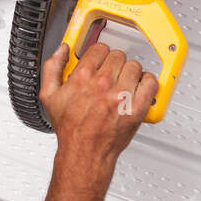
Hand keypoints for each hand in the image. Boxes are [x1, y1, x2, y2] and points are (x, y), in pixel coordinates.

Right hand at [39, 42, 158, 166]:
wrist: (84, 152)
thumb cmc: (70, 128)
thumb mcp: (49, 96)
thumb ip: (53, 67)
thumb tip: (62, 50)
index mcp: (83, 77)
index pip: (99, 49)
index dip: (99, 55)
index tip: (99, 62)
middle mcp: (103, 84)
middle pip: (118, 56)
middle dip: (114, 64)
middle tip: (111, 75)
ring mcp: (122, 95)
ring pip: (134, 66)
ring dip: (130, 73)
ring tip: (123, 83)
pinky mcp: (137, 107)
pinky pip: (150, 83)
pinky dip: (148, 82)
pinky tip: (139, 88)